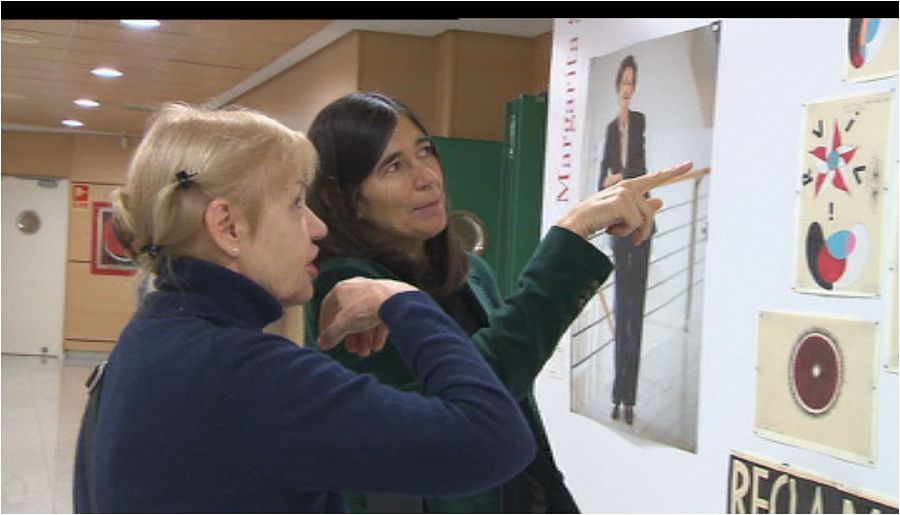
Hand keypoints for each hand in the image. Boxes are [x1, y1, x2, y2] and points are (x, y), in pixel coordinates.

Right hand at [317, 277, 417, 354]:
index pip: (328, 308)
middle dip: (351, 336)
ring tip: (366, 352)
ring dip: (364, 337)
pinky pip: (379, 317)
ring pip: (364, 318)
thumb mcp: (343, 325)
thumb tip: (322, 344)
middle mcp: (357, 288)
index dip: (326, 326)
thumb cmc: (366, 308)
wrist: (395, 301)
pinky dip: (376, 332)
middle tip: (353, 351)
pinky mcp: (389, 299)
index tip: (328, 339)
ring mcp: (374, 292)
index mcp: (342, 289)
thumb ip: (331, 335)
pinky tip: (377, 346)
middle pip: (349, 316)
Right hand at [558, 161, 692, 244]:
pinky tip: (610, 228)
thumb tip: (661, 201)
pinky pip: (634, 224)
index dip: (673, 172)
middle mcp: (627, 187)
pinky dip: (624, 232)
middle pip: (651, 212)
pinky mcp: (621, 201)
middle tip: (635, 241)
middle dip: (645, 230)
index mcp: (628, 188)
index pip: (654, 178)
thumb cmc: (595, 219)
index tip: (689, 163)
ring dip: (631, 231)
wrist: (575, 225)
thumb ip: (642, 208)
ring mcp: (624, 192)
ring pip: (643, 219)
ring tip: (614, 230)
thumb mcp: (621, 215)